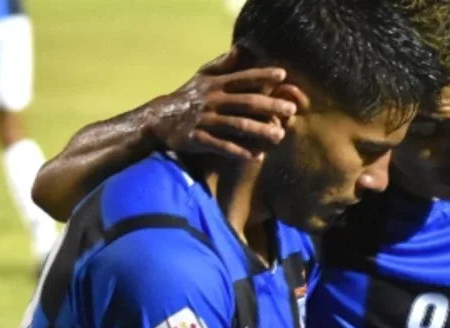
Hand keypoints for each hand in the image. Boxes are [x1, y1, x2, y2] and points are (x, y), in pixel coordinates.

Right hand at [141, 46, 295, 159]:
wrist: (158, 120)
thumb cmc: (188, 96)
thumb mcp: (202, 76)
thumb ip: (223, 64)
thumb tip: (242, 47)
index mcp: (215, 85)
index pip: (242, 78)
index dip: (261, 75)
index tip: (283, 75)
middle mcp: (212, 101)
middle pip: (245, 102)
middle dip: (269, 105)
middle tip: (291, 109)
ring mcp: (204, 120)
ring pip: (236, 125)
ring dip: (259, 129)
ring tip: (279, 135)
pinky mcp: (197, 139)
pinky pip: (221, 146)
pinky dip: (238, 151)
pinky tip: (256, 156)